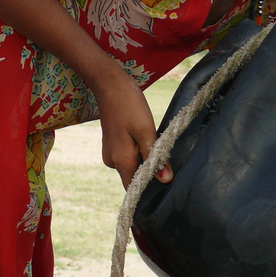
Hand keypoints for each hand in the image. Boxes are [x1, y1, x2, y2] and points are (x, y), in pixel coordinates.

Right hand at [92, 70, 172, 189]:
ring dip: (145, 160)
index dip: (148, 191)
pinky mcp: (112, 146)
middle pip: (135, 178)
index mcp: (121, 161)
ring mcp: (110, 154)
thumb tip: (165, 180)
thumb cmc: (130, 105)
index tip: (162, 187)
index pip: (134, 189)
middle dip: (150, 172)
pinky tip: (144, 138)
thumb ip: (155, 157)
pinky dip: (139, 152)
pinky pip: (128, 157)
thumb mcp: (147, 131)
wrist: (110, 85)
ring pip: (133, 166)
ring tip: (153, 142)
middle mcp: (112, 162)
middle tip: (164, 156)